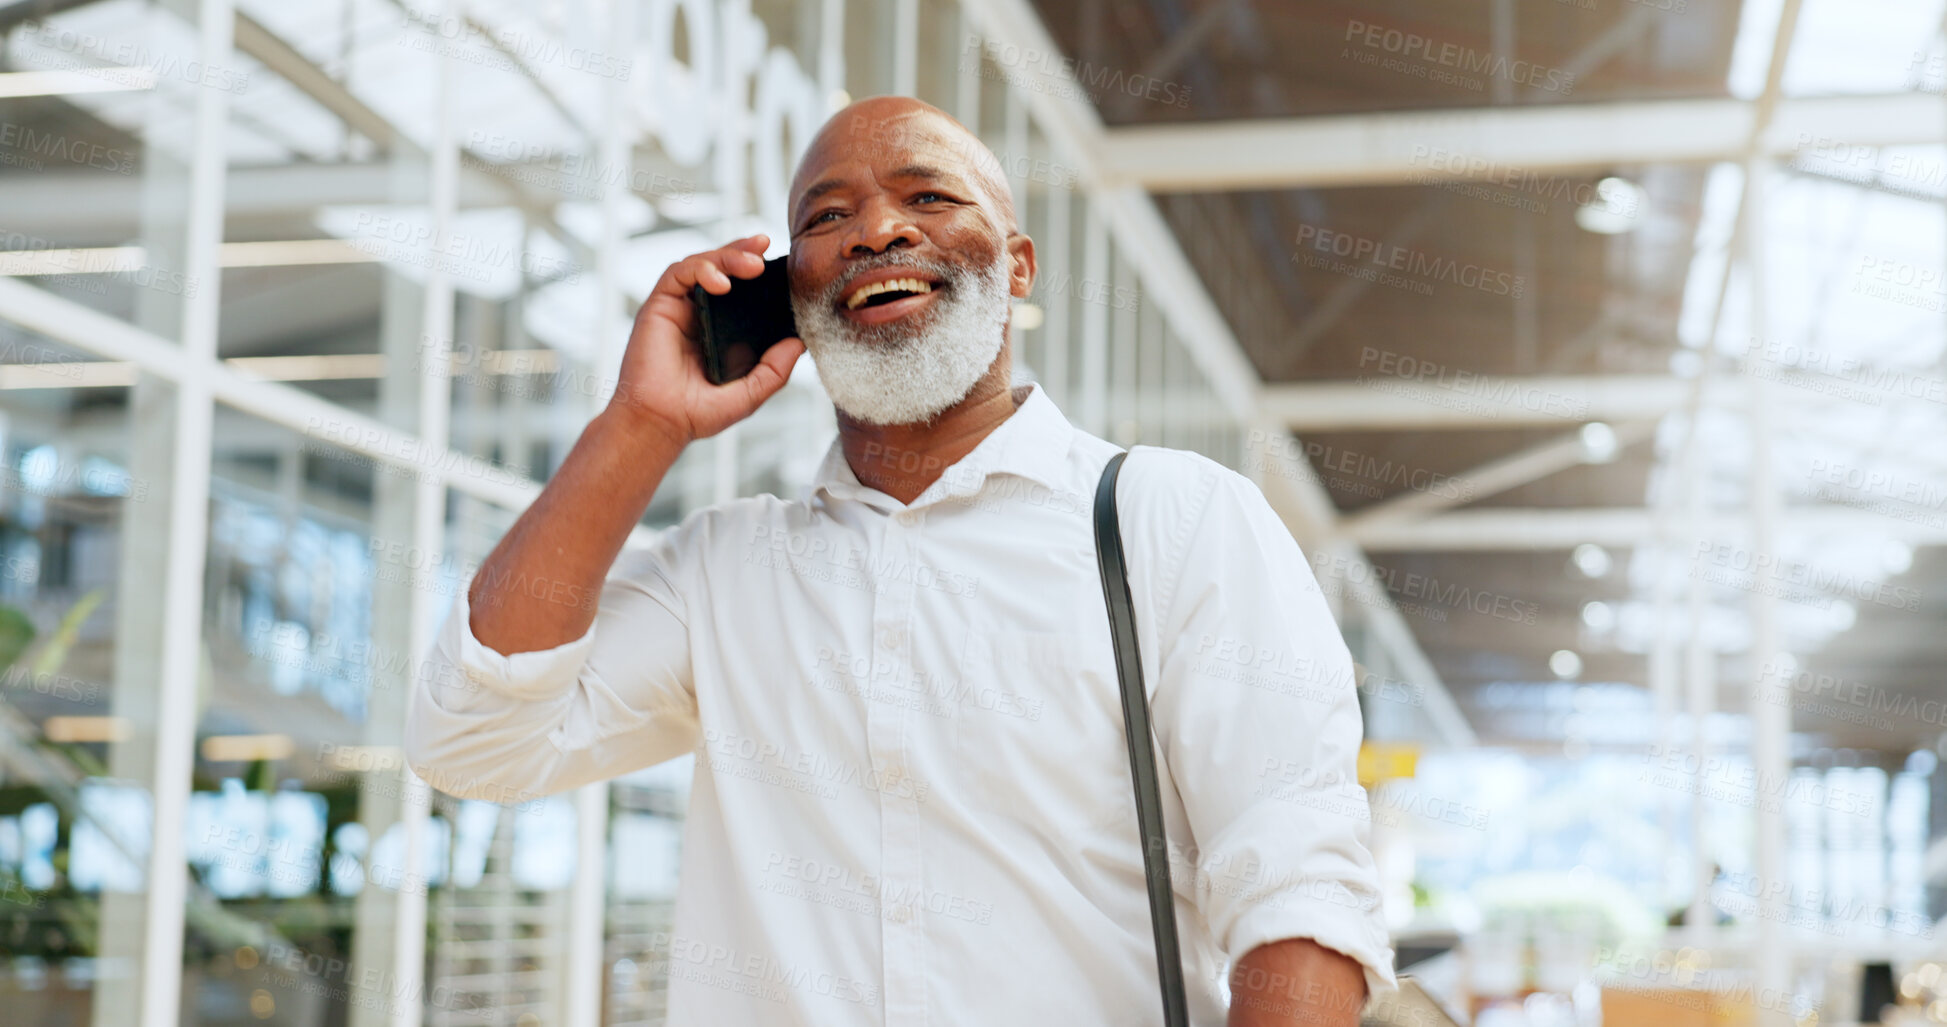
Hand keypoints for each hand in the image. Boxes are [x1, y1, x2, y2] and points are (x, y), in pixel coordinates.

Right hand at [606, 233, 805, 445]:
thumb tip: (798, 343)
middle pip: (722, 268)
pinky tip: (721, 283)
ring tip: (752, 265)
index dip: (757, 271)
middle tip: (766, 246)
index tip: (783, 263)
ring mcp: (678, 308)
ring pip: (701, 263)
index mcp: (720, 328)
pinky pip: (678, 274)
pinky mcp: (659, 306)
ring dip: (727, 256)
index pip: (741, 289)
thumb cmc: (698, 412)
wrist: (662, 424)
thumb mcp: (749, 393)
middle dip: (744, 252)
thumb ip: (774, 370)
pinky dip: (701, 270)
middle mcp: (698, 313)